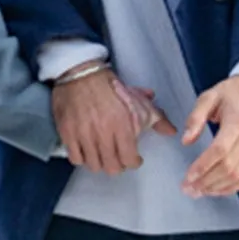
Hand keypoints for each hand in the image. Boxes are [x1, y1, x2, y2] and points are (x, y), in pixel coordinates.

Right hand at [53, 68, 175, 174]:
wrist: (80, 72)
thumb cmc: (110, 86)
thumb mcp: (138, 100)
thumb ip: (157, 118)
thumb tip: (171, 131)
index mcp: (122, 124)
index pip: (129, 159)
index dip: (133, 162)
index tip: (134, 159)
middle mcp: (102, 132)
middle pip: (111, 167)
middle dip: (118, 165)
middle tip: (118, 159)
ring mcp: (83, 134)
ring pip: (94, 165)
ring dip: (101, 163)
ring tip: (103, 156)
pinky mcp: (67, 132)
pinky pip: (76, 158)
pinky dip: (82, 158)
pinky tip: (87, 151)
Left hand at [180, 75, 238, 197]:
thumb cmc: (234, 93)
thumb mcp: (210, 96)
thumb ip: (195, 117)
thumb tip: (186, 141)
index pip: (220, 151)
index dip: (203, 166)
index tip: (188, 177)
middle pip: (228, 167)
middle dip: (206, 182)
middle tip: (187, 189)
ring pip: (238, 176)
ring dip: (216, 188)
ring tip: (197, 192)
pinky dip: (231, 188)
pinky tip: (216, 190)